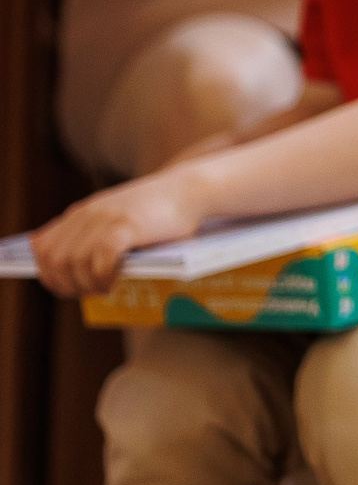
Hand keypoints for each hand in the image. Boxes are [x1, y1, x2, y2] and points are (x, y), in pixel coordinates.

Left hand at [30, 170, 207, 296]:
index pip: (43, 249)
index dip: (50, 275)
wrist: (188, 190)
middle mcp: (87, 215)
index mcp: (80, 214)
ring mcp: (105, 218)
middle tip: (92, 294)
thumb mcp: (116, 218)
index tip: (70, 290)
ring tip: (107, 290)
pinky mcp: (127, 225)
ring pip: (76, 262)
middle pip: (56, 260)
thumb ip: (93, 233)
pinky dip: (105, 276)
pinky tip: (117, 283)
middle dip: (70, 285)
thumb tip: (72, 265)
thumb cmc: (158, 212)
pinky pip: (102, 258)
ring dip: (89, 284)